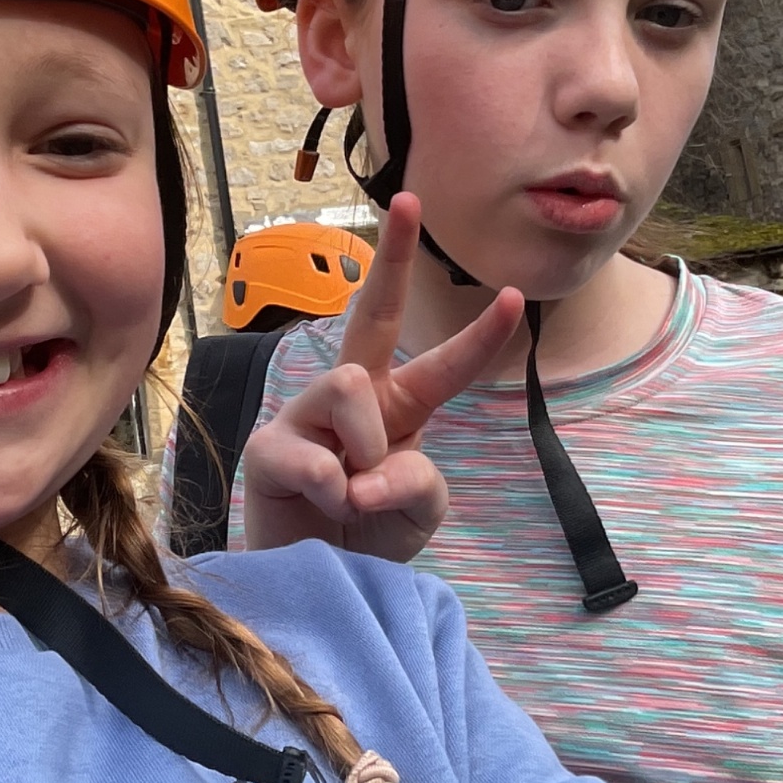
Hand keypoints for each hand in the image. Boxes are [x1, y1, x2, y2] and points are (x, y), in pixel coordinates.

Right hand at [241, 192, 523, 560]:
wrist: (316, 583)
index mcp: (401, 409)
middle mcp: (354, 399)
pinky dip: (333, 488)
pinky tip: (326, 505)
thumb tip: (364, 469)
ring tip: (354, 494)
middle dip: (393, 256)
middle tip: (408, 199)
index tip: (514, 295)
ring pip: (350, 386)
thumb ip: (417, 481)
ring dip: (368, 448)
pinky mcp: (268, 447)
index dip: (481, 336)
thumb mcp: (419, 513)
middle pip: (372, 313)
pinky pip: (314, 451)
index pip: (445, 366)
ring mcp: (307, 416)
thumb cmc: (368, 537)